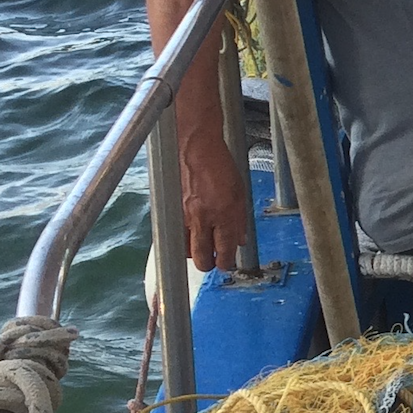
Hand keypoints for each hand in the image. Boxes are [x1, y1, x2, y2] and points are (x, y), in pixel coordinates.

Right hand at [180, 149, 253, 272]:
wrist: (195, 147)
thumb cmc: (219, 164)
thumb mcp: (240, 191)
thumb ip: (240, 219)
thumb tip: (240, 240)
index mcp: (224, 213)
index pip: (225, 250)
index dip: (227, 262)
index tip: (228, 263)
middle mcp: (203, 218)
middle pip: (202, 258)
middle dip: (209, 265)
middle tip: (215, 261)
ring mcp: (184, 216)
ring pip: (186, 251)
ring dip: (195, 254)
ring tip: (203, 249)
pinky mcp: (171, 211)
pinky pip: (176, 235)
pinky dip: (183, 240)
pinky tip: (190, 235)